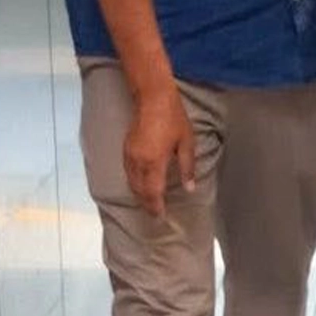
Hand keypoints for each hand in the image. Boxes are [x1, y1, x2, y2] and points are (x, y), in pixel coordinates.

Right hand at [123, 88, 196, 217]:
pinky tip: (140, 185)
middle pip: (140, 190)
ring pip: (132, 183)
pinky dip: (134, 183)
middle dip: (147, 204)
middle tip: (155, 214)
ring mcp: (130, 155)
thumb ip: (187, 167)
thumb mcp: (186, 143)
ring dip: (139, 195)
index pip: (153, 192)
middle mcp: (139, 161)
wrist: (152, 98)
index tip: (160, 217)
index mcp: (155, 161)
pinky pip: (128, 173)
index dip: (156, 206)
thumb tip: (190, 188)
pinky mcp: (126, 149)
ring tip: (149, 203)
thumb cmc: (173, 118)